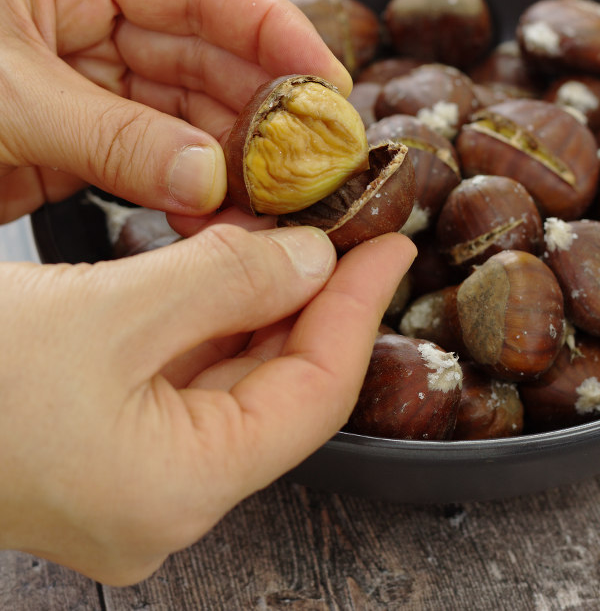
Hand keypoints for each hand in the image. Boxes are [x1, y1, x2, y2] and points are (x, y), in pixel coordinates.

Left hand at [0, 0, 351, 222]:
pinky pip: (154, 159)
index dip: (275, 30)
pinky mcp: (81, 141)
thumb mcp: (9, 99)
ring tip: (279, 198)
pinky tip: (222, 215)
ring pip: (187, 114)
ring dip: (234, 156)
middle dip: (264, 106)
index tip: (327, 81)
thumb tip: (207, 180)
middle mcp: (93, 19)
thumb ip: (113, 137)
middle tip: (315, 157)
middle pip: (207, 56)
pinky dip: (189, 188)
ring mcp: (91, 82)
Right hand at [0, 221, 415, 584]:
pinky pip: (179, 379)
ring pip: (228, 380)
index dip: (358, 310)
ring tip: (289, 232)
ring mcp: (130, 479)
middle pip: (275, 388)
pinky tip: (221, 264)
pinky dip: (206, 319)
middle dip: (313, 303)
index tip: (388, 243)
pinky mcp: (100, 446)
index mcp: (178, 488)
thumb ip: (222, 282)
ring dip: (258, 305)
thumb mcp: (104, 310)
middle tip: (345, 227)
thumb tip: (309, 259)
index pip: (314, 394)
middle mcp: (164, 498)